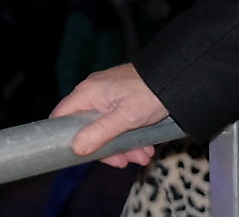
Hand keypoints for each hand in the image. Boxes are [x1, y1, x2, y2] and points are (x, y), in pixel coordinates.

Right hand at [52, 63, 169, 166]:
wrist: (176, 76)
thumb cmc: (150, 92)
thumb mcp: (125, 117)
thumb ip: (100, 132)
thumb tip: (76, 148)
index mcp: (88, 93)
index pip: (61, 117)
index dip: (66, 138)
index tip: (82, 156)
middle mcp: (94, 93)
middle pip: (87, 128)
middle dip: (107, 148)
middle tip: (124, 162)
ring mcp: (108, 96)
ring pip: (106, 128)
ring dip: (123, 147)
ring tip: (143, 156)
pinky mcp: (122, 99)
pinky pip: (119, 123)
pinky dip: (130, 137)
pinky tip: (146, 148)